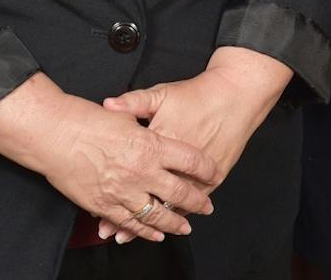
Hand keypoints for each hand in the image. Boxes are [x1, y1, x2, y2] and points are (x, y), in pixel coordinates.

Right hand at [33, 95, 216, 243]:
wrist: (54, 134)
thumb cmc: (88, 120)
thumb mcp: (126, 114)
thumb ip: (145, 124)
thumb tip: (156, 129)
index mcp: (151, 145)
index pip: (190, 160)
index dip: (205, 168)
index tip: (214, 172)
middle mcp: (141, 171)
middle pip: (179, 191)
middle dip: (197, 201)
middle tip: (207, 207)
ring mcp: (123, 191)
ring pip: (157, 213)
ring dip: (174, 222)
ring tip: (186, 226)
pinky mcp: (104, 205)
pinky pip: (130, 223)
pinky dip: (145, 230)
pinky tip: (155, 234)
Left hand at [99, 49, 291, 239]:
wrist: (236, 95)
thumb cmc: (197, 94)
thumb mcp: (162, 93)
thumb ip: (133, 102)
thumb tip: (107, 105)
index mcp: (160, 143)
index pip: (131, 170)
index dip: (113, 186)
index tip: (95, 200)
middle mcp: (176, 164)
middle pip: (147, 194)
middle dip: (125, 215)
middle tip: (106, 231)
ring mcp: (195, 174)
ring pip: (167, 206)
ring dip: (147, 223)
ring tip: (126, 236)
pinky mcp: (213, 178)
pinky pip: (191, 204)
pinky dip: (175, 217)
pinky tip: (163, 228)